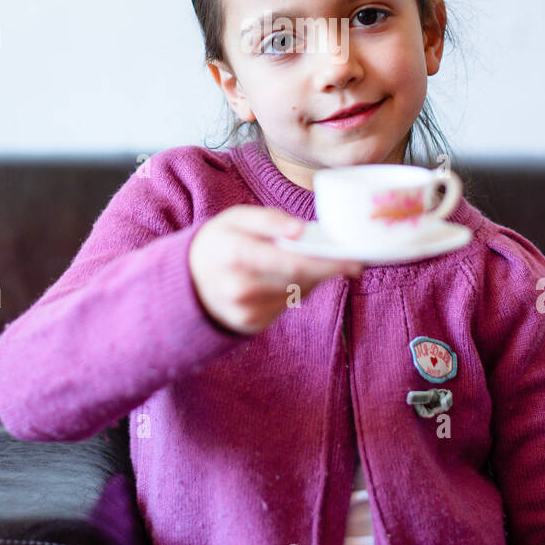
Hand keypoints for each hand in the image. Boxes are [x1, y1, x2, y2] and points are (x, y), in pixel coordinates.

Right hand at [187, 205, 363, 335]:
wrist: (187, 280)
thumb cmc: (219, 242)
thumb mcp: (236, 218)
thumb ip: (268, 219)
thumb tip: (301, 230)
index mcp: (234, 254)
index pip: (293, 263)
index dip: (329, 263)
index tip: (357, 261)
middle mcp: (238, 287)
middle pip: (300, 280)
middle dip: (328, 269)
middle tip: (350, 260)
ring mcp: (244, 311)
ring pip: (297, 293)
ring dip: (312, 278)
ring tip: (309, 261)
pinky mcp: (250, 325)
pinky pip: (286, 305)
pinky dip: (296, 290)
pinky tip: (288, 277)